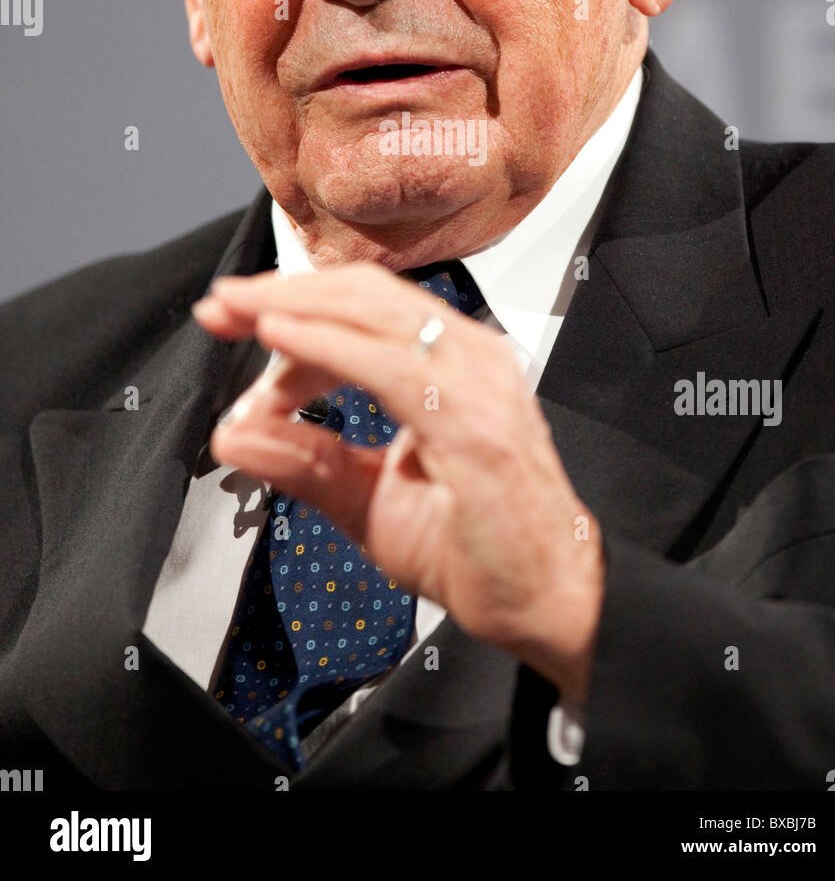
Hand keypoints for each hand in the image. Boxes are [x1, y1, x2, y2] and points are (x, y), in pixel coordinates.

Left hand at [194, 263, 604, 702]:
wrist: (550, 603)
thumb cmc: (479, 548)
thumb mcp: (366, 500)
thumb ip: (304, 462)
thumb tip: (232, 434)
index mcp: (452, 363)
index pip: (362, 307)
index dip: (292, 303)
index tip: (233, 315)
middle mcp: (469, 357)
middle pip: (362, 294)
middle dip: (282, 294)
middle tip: (221, 306)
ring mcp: (477, 384)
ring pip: (373, 314)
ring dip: (295, 311)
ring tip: (239, 316)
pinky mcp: (473, 424)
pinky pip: (389, 367)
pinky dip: (327, 348)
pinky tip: (282, 342)